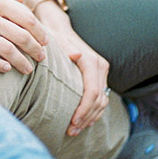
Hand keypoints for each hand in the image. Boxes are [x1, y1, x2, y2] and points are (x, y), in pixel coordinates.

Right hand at [0, 0, 48, 74]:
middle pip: (20, 35)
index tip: (45, 41)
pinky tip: (7, 69)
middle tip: (41, 58)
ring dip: (21, 61)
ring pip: (6, 49)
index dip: (39, 31)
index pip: (26, 17)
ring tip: (28, 69)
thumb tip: (23, 0)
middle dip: (35, 49)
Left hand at [35, 1, 109, 135]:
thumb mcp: (57, 41)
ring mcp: (101, 72)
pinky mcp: (99, 76)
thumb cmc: (55, 36)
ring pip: (102, 101)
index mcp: (92, 62)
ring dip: (90, 117)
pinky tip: (83, 121)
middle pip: (98, 100)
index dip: (83, 110)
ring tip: (74, 130)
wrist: (60, 27)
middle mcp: (100, 67)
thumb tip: (76, 55)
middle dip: (85, 117)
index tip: (72, 122)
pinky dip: (93, 111)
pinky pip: (101, 98)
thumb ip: (66, 49)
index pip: (92, 92)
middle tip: (71, 131)